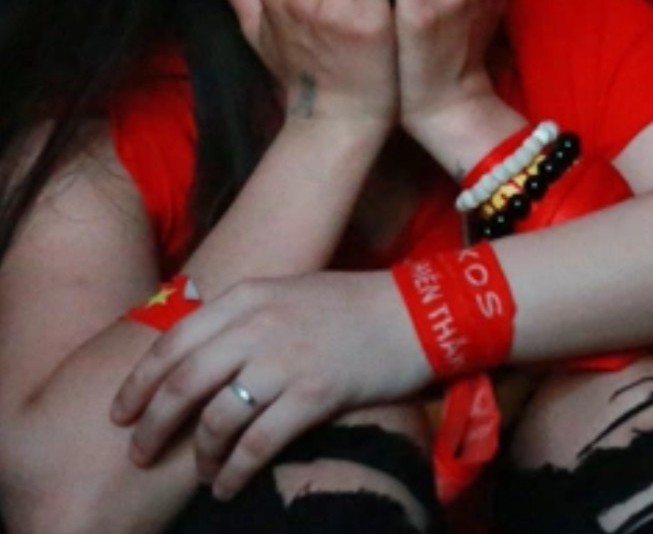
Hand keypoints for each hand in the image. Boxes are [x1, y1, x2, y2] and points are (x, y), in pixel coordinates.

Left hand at [111, 271, 430, 499]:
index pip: (173, 341)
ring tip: (199, 472)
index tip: (121, 412)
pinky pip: (257, 444)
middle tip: (139, 452)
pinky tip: (227, 484)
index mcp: (246, 297)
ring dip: (198, 455)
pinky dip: (234, 471)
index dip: (139, 382)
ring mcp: (284, 360)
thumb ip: (239, 315)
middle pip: (184, 382)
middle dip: (153, 424)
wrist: (406, 314)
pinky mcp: (313, 395)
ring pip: (217, 418)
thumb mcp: (283, 292)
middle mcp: (257, 325)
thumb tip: (193, 352)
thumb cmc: (343, 305)